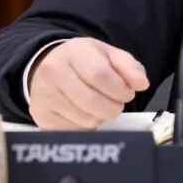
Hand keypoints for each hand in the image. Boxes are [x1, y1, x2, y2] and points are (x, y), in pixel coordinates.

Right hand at [28, 37, 149, 128]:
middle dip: (113, 107)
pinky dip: (86, 126)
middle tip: (117, 103)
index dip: (119, 89)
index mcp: (74, 52)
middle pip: (92, 101)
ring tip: (100, 106)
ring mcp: (44, 96)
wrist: (47, 66)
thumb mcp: (109, 54)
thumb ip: (129, 67)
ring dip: (101, 117)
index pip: (100, 75)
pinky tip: (85, 113)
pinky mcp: (41, 116)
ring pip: (84, 120)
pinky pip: (73, 131)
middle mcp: (54, 72)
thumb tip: (142, 84)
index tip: (127, 93)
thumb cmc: (84, 61)